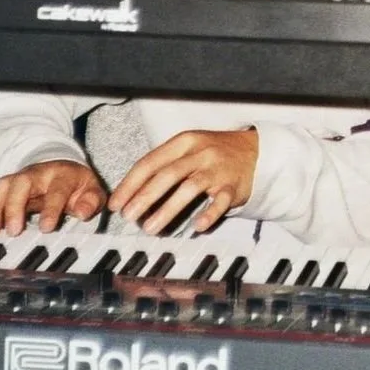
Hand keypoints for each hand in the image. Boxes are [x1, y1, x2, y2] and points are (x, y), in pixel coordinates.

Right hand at [0, 160, 106, 236]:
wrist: (63, 167)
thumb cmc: (77, 185)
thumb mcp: (92, 191)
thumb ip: (91, 202)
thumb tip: (82, 213)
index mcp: (61, 175)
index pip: (56, 190)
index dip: (51, 208)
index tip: (47, 228)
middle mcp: (37, 174)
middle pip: (22, 183)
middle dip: (15, 206)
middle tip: (13, 230)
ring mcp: (20, 178)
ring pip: (3, 185)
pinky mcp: (7, 186)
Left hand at [108, 129, 258, 235]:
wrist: (253, 151)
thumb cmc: (212, 153)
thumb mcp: (187, 149)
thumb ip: (163, 166)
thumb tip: (132, 192)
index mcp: (183, 142)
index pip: (150, 162)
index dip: (130, 184)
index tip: (116, 202)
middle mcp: (199, 153)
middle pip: (167, 174)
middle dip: (144, 197)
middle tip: (128, 216)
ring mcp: (217, 169)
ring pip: (189, 188)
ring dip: (167, 209)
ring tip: (150, 228)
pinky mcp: (233, 186)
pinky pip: (220, 201)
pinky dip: (208, 214)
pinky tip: (196, 226)